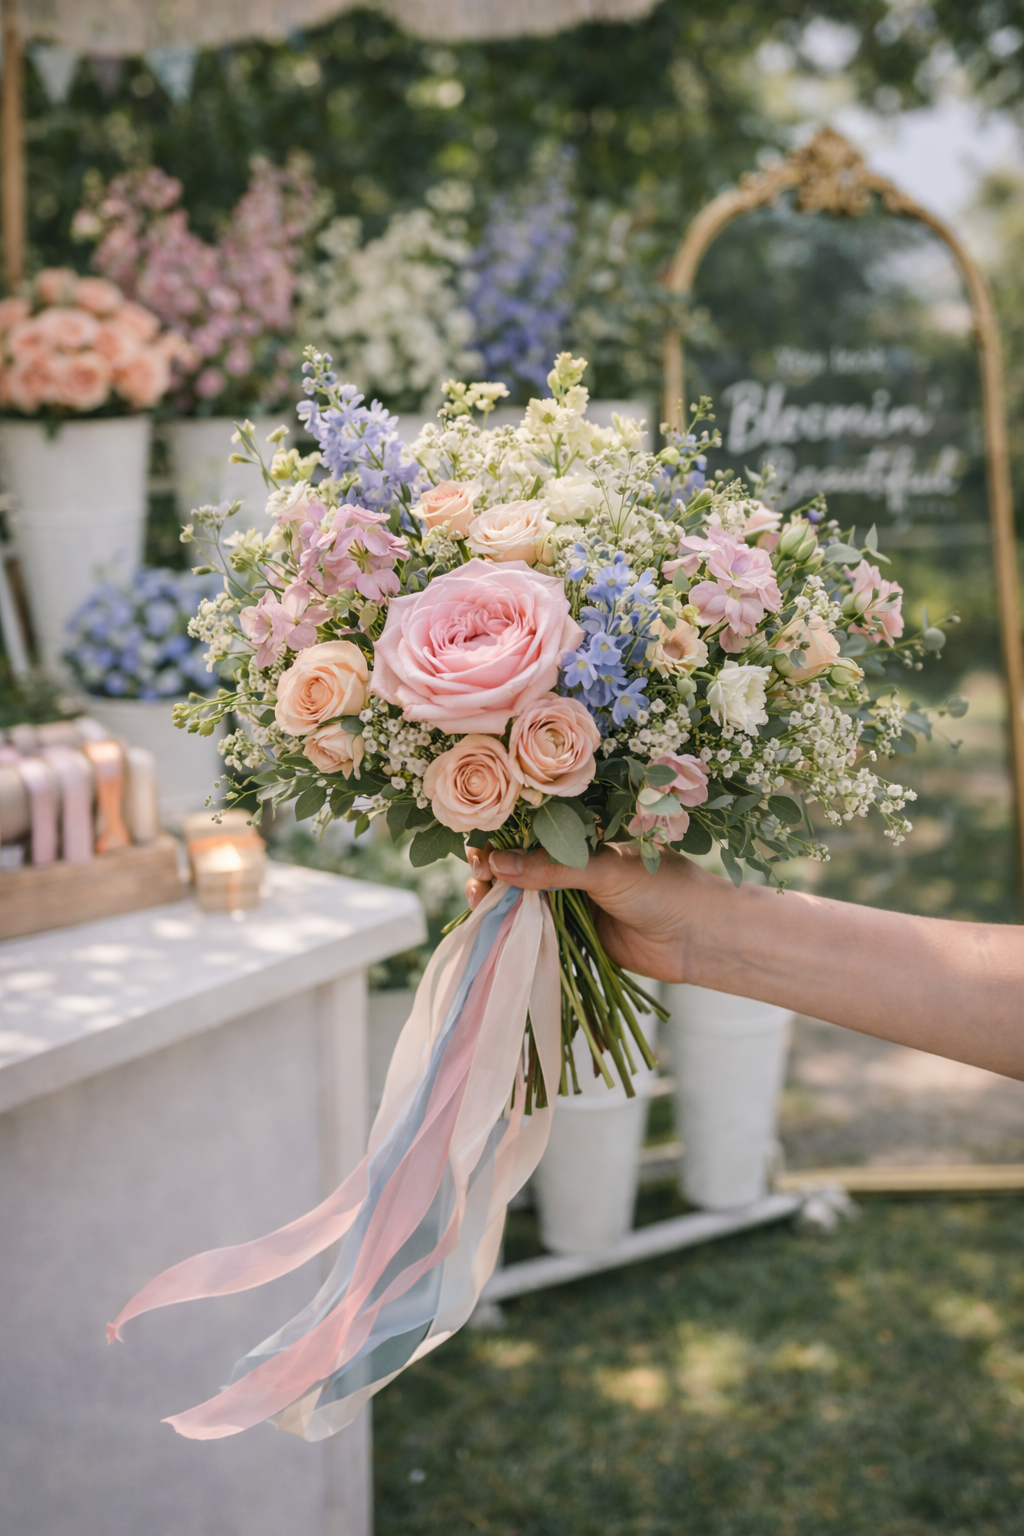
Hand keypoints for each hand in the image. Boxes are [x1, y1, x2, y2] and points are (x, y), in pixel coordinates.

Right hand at [465, 842, 713, 983]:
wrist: (700, 938)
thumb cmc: (662, 888)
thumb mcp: (605, 869)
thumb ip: (551, 869)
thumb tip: (495, 864)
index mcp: (586, 839)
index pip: (534, 835)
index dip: (504, 840)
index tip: (477, 848)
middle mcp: (577, 868)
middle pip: (524, 868)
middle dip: (495, 872)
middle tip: (475, 879)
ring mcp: (576, 903)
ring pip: (527, 900)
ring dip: (501, 902)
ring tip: (478, 903)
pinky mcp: (578, 937)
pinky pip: (540, 932)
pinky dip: (517, 931)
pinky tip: (494, 929)